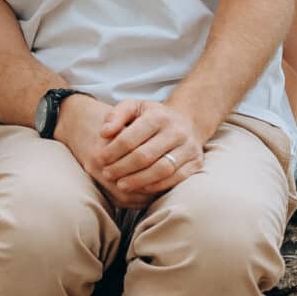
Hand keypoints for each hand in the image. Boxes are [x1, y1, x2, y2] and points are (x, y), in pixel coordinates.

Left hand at [88, 99, 204, 204]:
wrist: (187, 121)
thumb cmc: (152, 116)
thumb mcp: (134, 107)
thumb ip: (116, 115)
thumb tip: (104, 133)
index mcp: (158, 116)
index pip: (131, 137)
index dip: (113, 151)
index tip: (100, 159)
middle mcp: (176, 131)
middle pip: (145, 156)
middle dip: (122, 168)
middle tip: (107, 174)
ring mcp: (189, 148)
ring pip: (161, 169)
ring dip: (138, 180)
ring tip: (121, 185)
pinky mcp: (196, 162)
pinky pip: (176, 179)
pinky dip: (156, 186)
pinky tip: (140, 189)